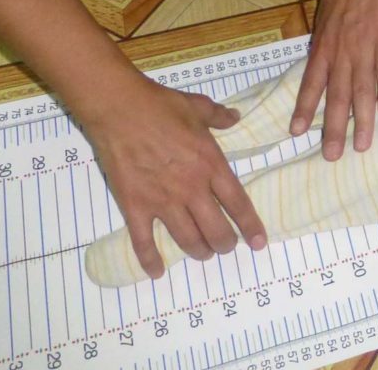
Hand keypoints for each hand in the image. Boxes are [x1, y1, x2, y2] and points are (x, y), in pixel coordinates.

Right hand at [85, 79, 265, 279]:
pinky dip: (150, 259)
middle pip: (216, 230)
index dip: (250, 226)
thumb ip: (219, 116)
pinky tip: (156, 272)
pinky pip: (143, 240)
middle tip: (226, 246)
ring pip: (187, 240)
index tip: (258, 243)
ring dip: (199, 251)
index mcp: (211, 166)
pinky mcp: (134, 206)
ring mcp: (162, 201)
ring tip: (203, 253)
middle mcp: (191, 189)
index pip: (238, 204)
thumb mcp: (199, 107)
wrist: (119, 108)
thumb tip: (235, 116)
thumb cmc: (161, 106)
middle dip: (225, 243)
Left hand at [292, 0, 377, 159]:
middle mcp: (341, 53)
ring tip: (362, 145)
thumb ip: (323, 53)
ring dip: (362, 120)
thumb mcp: (322, 24)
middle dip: (333, 128)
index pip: (311, 84)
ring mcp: (364, 48)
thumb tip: (319, 80)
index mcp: (323, 49)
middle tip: (331, 156)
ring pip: (361, 90)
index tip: (296, 133)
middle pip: (336, 96)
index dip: (303, 109)